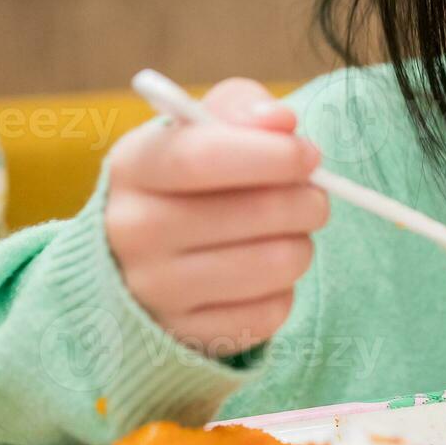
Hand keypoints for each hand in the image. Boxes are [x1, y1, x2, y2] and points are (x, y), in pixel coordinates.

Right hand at [104, 78, 328, 356]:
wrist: (139, 257)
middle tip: (315, 195)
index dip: (269, 155)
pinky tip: (261, 273)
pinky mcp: (185, 336)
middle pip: (252, 214)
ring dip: (301, 244)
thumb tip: (280, 120)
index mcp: (132, 167)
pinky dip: (283, 289)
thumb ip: (241, 108)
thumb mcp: (200, 130)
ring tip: (287, 232)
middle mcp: (130, 232)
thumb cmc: (188, 180)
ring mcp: (154, 292)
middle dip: (306, 200)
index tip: (309, 155)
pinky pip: (270, 313)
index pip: (199, 159)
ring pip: (274, 264)